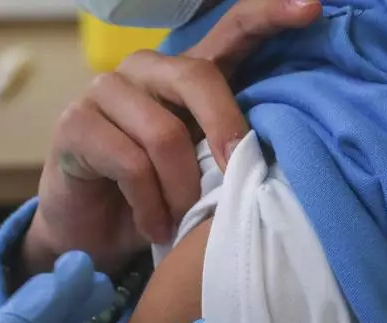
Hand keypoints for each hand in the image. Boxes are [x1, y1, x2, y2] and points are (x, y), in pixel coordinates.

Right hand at [21, 0, 322, 276]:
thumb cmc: (159, 201)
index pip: (232, 28)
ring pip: (164, 134)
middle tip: (234, 181)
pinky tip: (153, 227)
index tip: (312, 8)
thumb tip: (273, 150)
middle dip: (224, 131)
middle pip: (197, 77)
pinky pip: (130, 163)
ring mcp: (103, 90)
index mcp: (185, 74)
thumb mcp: (203, 170)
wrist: (92, 236)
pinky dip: (150, 206)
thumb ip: (230, 146)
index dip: (270, 13)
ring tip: (182, 221)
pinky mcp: (74, 124)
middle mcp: (144, 69)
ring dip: (181, 190)